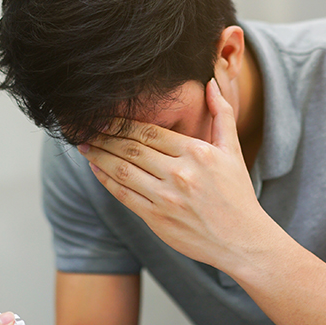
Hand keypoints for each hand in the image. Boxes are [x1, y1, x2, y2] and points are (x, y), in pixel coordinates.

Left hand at [78, 70, 272, 271]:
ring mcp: (166, 197)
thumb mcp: (233, 151)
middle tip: (86, 127)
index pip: (150, 132)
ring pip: (123, 170)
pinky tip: (96, 168)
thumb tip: (211, 83)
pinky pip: (124, 195)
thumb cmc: (237, 195)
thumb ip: (222, 114)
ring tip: (83, 145)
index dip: (123, 123)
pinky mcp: (156, 218)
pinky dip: (106, 180)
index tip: (104, 117)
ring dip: (99, 155)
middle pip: (132, 148)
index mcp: (196, 152)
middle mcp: (180, 173)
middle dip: (105, 136)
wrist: (242, 241)